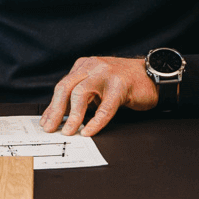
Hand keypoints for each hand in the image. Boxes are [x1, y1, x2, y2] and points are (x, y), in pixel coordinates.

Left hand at [40, 56, 156, 136]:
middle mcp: (92, 66)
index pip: (63, 86)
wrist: (153, 75)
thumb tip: (61, 117)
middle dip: (55, 110)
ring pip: (81, 93)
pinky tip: (89, 130)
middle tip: (50, 128)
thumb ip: (82, 96)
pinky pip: (105, 106)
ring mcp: (106, 74)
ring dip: (73, 115)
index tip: (46, 122)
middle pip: (66, 87)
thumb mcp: (98, 86)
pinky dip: (95, 121)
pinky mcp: (120, 85)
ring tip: (69, 131)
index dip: (52, 106)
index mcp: (84, 66)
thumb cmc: (125, 84)